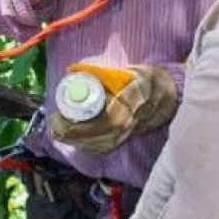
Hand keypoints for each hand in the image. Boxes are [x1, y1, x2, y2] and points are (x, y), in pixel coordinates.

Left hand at [48, 63, 178, 154]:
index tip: (57, 115)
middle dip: (65, 133)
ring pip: (91, 147)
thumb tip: (72, 69)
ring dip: (72, 139)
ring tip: (59, 126)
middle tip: (54, 119)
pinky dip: (82, 143)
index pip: (92, 127)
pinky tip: (72, 135)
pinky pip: (97, 149)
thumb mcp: (124, 72)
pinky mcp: (121, 143)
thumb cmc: (144, 81)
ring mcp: (122, 139)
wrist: (164, 96)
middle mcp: (122, 130)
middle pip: (88, 140)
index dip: (70, 126)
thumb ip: (98, 72)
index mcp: (122, 112)